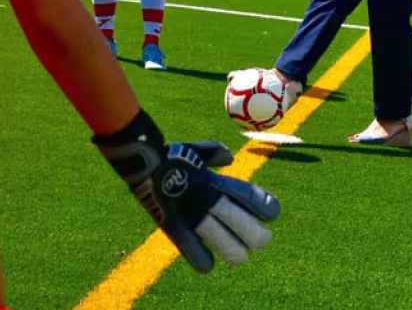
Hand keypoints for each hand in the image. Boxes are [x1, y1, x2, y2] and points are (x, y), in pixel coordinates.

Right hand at [93, 110, 280, 272]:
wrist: (141, 161)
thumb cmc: (169, 155)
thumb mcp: (196, 150)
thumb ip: (215, 153)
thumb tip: (228, 160)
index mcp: (220, 182)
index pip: (256, 201)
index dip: (268, 209)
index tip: (270, 213)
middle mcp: (212, 201)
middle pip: (252, 232)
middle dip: (259, 237)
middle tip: (258, 239)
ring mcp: (195, 217)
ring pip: (231, 250)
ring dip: (237, 253)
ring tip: (239, 253)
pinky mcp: (175, 230)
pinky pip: (197, 257)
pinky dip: (203, 260)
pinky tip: (207, 260)